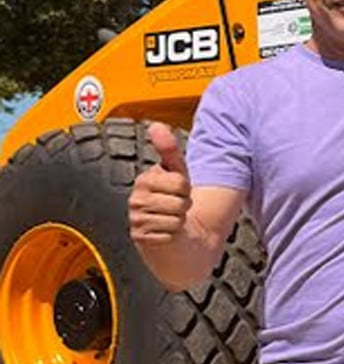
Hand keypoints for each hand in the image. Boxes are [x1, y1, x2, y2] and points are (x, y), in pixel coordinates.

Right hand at [128, 123, 192, 244]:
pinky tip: (166, 231)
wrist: (170, 231)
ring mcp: (136, 219)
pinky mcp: (141, 238)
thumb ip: (169, 149)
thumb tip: (157, 126)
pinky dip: (173, 234)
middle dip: (184, 206)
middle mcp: (136, 199)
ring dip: (180, 221)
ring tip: (170, 218)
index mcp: (144, 180)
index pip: (181, 183)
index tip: (178, 191)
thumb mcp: (175, 171)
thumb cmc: (172, 199)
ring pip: (176, 220)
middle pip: (180, 203)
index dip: (187, 189)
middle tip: (175, 206)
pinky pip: (170, 234)